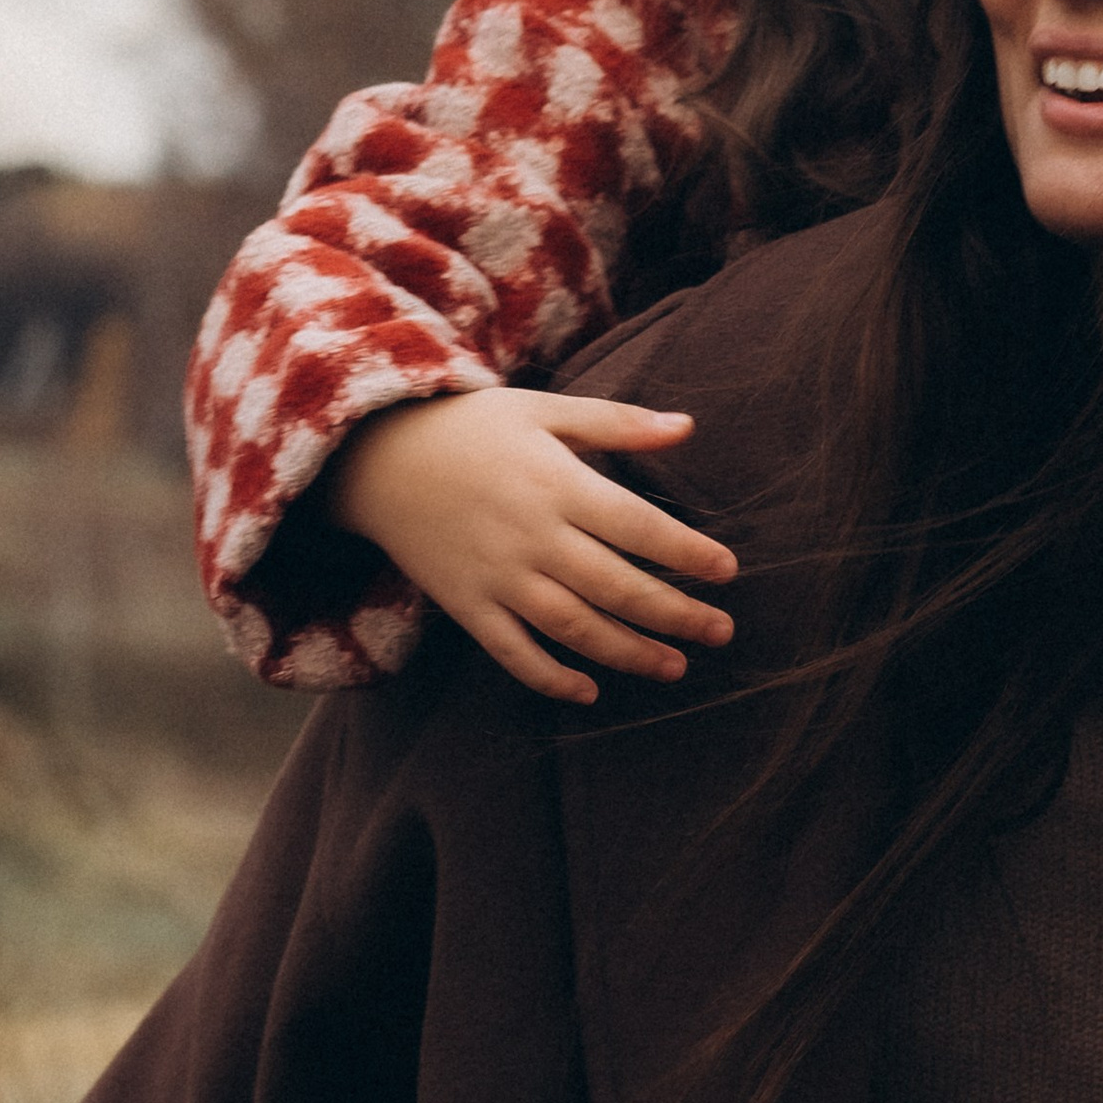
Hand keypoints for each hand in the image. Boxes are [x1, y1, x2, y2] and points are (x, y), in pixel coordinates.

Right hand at [322, 386, 738, 706]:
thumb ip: (618, 423)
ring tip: (675, 666)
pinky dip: (549, 678)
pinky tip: (589, 692)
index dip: (686, 553)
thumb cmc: (472, 428)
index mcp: (557, 483)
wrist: (376, 457)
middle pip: (615, 587)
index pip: (637, 526)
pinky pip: (512, 652)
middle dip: (675, 615)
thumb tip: (688, 426)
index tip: (726, 572)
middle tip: (721, 631)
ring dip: (628, 653)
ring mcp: (496, 576)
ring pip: (573, 627)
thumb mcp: (544, 411)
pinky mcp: (466, 605)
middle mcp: (530, 536)